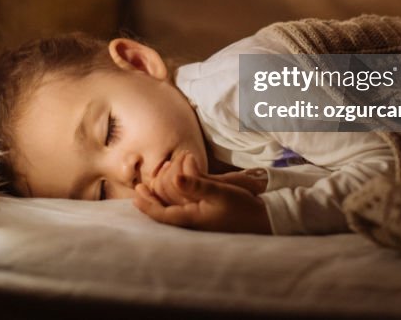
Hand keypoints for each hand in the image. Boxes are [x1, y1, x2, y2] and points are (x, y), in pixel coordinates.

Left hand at [133, 153, 271, 233]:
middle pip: (164, 212)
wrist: (264, 218)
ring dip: (163, 195)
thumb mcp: (219, 193)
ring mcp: (200, 220)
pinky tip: (178, 186)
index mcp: (192, 218)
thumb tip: (175, 179)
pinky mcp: (207, 216)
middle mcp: (193, 221)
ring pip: (173, 209)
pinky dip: (176, 196)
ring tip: (156, 181)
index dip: (147, 205)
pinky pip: (184, 207)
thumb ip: (197, 185)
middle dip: (152, 198)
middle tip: (142, 184)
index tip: (136, 193)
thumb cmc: (242, 207)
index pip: (161, 214)